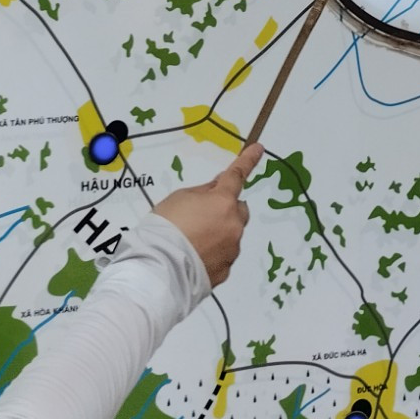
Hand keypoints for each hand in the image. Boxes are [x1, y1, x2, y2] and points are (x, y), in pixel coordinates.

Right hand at [151, 143, 262, 286]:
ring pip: (231, 233)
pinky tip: (194, 257)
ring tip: (192, 241)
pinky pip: (223, 255)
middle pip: (237, 209)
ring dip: (219, 233)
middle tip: (201, 215)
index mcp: (223, 201)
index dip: (248, 160)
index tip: (259, 148)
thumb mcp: (180, 198)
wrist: (160, 268)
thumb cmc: (166, 226)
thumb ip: (203, 192)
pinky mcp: (226, 270)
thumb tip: (218, 187)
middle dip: (226, 208)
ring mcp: (232, 249)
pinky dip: (213, 253)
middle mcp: (234, 224)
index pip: (237, 175)